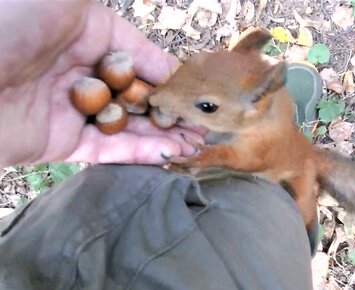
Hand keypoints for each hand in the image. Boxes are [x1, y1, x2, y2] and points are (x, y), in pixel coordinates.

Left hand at [0, 1, 203, 167]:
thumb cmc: (8, 25)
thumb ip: (114, 21)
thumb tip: (152, 44)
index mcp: (88, 33)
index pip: (142, 57)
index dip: (172, 75)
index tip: (200, 92)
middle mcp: (84, 70)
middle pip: (139, 93)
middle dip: (173, 109)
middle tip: (205, 124)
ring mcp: (74, 109)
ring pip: (129, 124)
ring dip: (164, 134)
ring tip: (197, 143)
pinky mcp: (62, 142)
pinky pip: (110, 149)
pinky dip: (141, 153)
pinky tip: (170, 153)